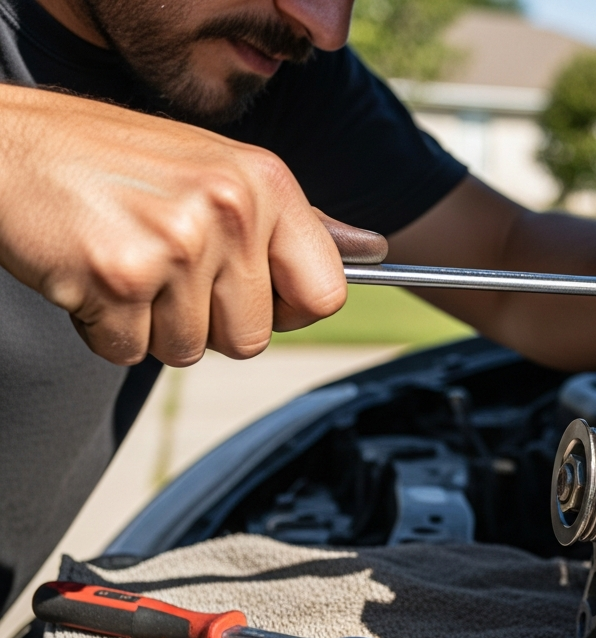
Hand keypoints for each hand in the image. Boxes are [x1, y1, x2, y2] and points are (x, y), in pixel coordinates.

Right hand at [0, 85, 357, 366]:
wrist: (8, 144)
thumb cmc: (117, 162)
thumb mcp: (219, 171)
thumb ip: (297, 222)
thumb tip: (374, 250)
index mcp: (266, 182)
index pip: (327, 295)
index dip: (288, 311)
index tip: (256, 294)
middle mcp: (230, 208)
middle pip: (252, 338)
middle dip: (204, 320)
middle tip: (162, 264)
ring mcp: (174, 243)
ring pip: (189, 351)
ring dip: (150, 323)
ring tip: (122, 258)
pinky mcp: (117, 277)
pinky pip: (130, 352)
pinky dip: (103, 328)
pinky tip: (88, 271)